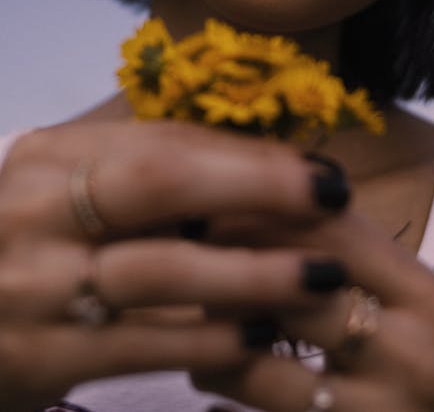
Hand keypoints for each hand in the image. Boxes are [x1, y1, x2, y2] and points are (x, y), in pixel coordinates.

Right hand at [0, 120, 348, 411]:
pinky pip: (142, 346)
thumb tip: (264, 163)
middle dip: (256, 186)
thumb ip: (149, 169)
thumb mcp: (74, 189)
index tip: (316, 167)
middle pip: (160, 182)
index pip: (165, 142)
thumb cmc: (37, 240)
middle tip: (333, 196)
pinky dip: (210, 340)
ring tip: (320, 276)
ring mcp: (36, 284)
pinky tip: (261, 335)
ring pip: (161, 271)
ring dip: (252, 273)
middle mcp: (37, 209)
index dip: (248, 155)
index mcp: (50, 157)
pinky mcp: (41, 356)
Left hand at [194, 211, 433, 410]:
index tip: (213, 198)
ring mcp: (381, 410)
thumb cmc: (425, 355)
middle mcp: (412, 351)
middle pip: (294, 288)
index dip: (264, 211)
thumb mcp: (409, 296)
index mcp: (425, 294)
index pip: (334, 232)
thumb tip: (260, 199)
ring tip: (196, 310)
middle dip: (232, 264)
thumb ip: (349, 249)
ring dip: (215, 330)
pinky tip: (211, 368)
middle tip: (184, 244)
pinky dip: (223, 385)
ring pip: (262, 358)